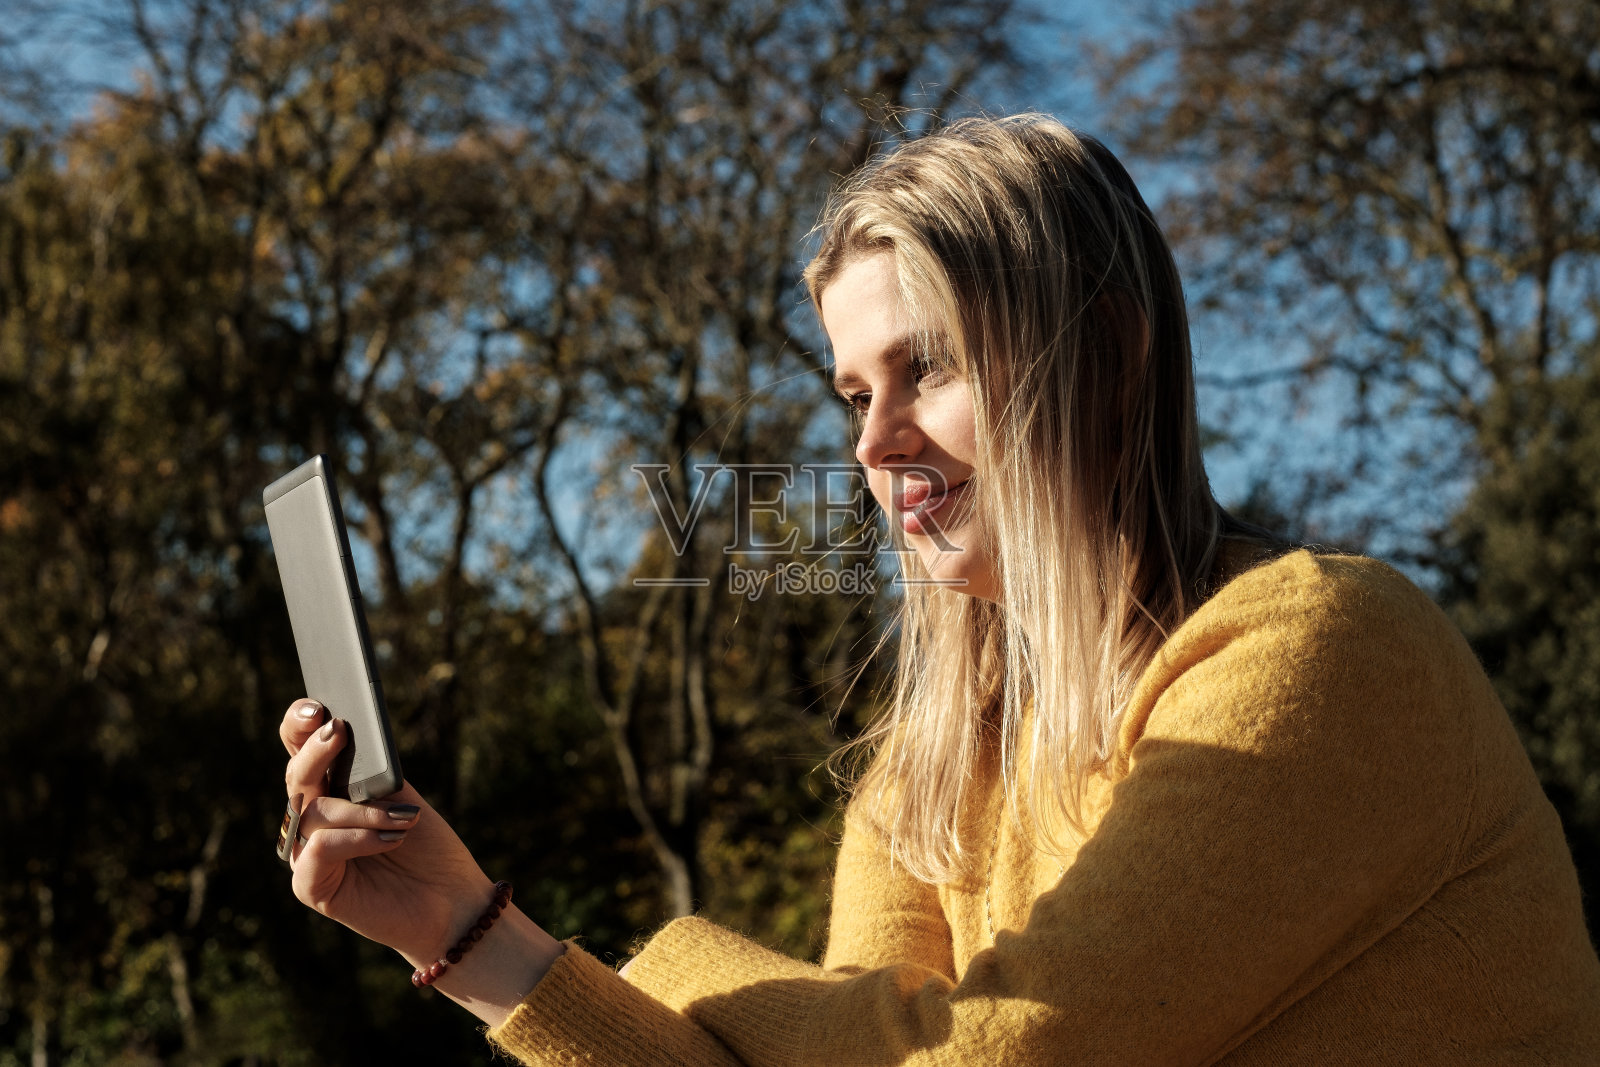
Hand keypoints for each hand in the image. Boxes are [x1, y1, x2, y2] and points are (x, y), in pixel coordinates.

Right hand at [279, 699, 493, 964]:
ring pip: (314, 812)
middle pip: (297, 775)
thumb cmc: (427, 845)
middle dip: (317, 749)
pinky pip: (320, 849)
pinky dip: (357, 838)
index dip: (299, 724)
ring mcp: (306, 853)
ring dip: (362, 809)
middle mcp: (311, 819)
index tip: (317, 706)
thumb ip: (370, 771)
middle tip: (340, 730)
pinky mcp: (310, 886)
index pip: (301, 749)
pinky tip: (390, 839)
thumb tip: (341, 733)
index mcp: (330, 789)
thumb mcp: (401, 796)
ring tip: (403, 819)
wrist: (451, 899)